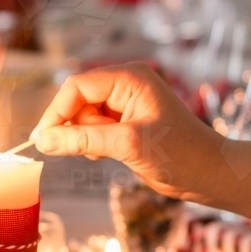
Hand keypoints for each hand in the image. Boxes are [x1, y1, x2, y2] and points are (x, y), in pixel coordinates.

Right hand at [31, 63, 224, 203]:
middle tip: (95, 149)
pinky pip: (93, 130)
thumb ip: (83, 139)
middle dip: (77, 127)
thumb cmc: (179, 154)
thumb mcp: (127, 145)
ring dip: (87, 139)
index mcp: (129, 78)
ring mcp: (125, 105)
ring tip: (109, 153)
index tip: (43, 140)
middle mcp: (125, 86)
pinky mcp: (124, 124)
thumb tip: (44, 141)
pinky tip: (110, 156)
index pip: (77, 86)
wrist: (208, 173)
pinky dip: (94, 145)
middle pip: (77, 101)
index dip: (56, 112)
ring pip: (83, 118)